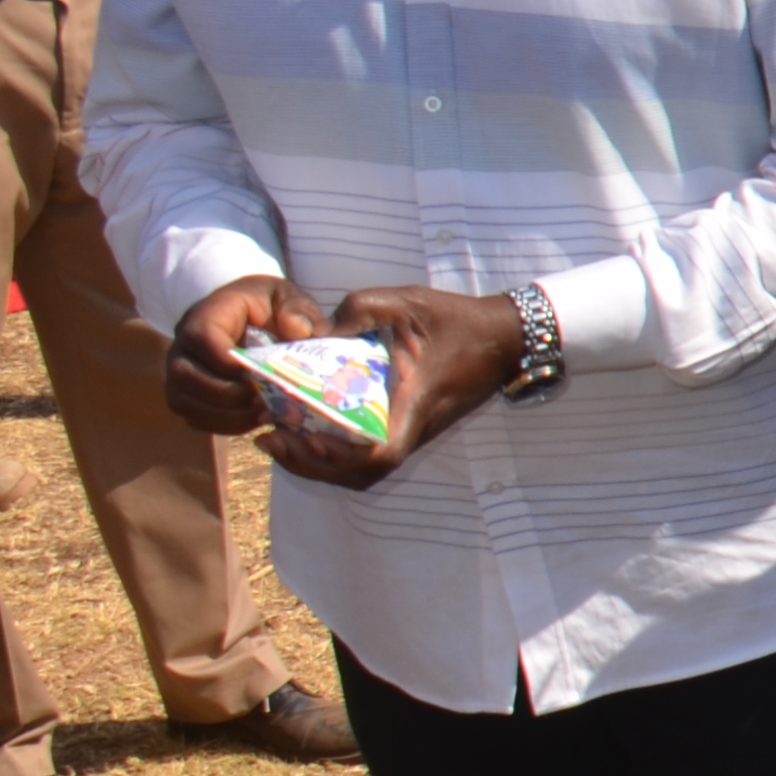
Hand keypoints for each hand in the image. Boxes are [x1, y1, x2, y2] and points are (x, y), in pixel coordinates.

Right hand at [166, 274, 322, 435]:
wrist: (252, 316)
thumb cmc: (269, 305)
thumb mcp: (287, 296)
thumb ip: (297, 308)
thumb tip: (299, 330)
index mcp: (205, 315)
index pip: (201, 338)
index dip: (228, 362)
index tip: (260, 376)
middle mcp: (183, 345)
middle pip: (185, 376)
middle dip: (226, 396)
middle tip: (265, 403)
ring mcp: (180, 372)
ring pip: (184, 402)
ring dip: (225, 416)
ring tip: (264, 415)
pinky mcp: (187, 394)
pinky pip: (193, 417)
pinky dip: (223, 425)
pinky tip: (254, 421)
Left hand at [263, 282, 524, 489]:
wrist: (502, 337)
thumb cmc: (455, 320)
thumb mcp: (402, 301)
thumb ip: (354, 311)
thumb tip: (311, 334)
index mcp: (413, 402)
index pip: (382, 454)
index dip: (338, 458)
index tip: (302, 436)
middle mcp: (413, 426)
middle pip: (363, 474)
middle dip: (313, 466)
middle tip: (272, 439)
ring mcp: (414, 430)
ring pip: (364, 471)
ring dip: (321, 465)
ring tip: (283, 440)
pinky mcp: (411, 426)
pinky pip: (369, 455)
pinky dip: (335, 454)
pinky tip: (310, 432)